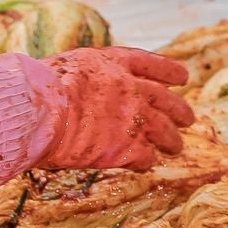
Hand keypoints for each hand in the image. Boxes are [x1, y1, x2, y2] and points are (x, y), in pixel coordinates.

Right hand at [32, 47, 196, 170]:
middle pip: (164, 98)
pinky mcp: (127, 146)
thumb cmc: (39, 86)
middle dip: (179, 109)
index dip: (168, 71)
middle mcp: (130, 87)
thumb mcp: (65, 67)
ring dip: (171, 139)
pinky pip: (144, 156)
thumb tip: (79, 88)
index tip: (182, 77)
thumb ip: (84, 77)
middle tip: (188, 117)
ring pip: (163, 129)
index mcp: (113, 62)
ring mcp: (132, 117)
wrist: (40, 108)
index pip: (150, 63)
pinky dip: (145, 161)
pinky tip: (143, 164)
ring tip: (176, 146)